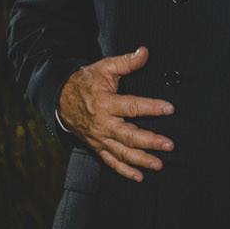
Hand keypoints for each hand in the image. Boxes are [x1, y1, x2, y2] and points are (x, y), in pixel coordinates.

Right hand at [57, 47, 175, 181]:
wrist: (60, 99)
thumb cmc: (85, 82)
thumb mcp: (104, 68)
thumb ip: (126, 62)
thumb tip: (145, 52)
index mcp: (106, 103)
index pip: (132, 106)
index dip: (152, 107)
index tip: (170, 109)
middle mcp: (103, 123)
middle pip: (129, 135)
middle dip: (150, 141)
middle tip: (169, 145)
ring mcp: (99, 137)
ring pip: (121, 152)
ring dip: (140, 160)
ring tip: (159, 164)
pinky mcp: (97, 146)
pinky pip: (110, 161)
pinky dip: (124, 170)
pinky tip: (139, 176)